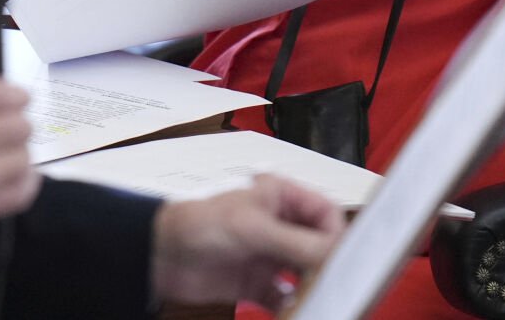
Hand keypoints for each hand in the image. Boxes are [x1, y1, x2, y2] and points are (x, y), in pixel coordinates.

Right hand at [0, 81, 40, 249]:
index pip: (1, 94)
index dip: (16, 97)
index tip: (18, 102)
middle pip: (20, 125)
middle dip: (16, 129)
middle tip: (8, 136)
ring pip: (23, 159)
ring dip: (18, 160)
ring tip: (7, 162)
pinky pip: (21, 192)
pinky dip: (24, 185)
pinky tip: (14, 181)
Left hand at [150, 175, 343, 308]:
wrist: (160, 256)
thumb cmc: (198, 224)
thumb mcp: (254, 229)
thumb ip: (297, 242)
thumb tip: (336, 252)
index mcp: (280, 196)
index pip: (324, 213)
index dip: (336, 235)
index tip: (344, 258)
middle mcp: (278, 224)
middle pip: (318, 245)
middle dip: (327, 264)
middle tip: (336, 284)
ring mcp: (268, 255)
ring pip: (304, 273)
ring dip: (312, 287)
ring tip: (318, 300)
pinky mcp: (256, 283)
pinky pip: (284, 297)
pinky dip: (292, 306)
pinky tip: (296, 311)